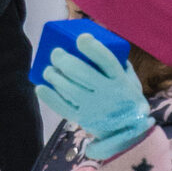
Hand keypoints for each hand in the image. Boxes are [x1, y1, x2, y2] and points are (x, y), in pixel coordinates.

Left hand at [37, 31, 153, 162]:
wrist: (129, 132)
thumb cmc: (127, 98)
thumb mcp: (131, 80)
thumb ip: (118, 63)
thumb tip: (99, 41)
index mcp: (121, 81)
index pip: (106, 61)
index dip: (93, 48)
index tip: (81, 38)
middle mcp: (106, 93)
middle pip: (80, 73)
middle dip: (63, 59)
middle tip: (56, 53)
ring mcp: (93, 107)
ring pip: (68, 88)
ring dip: (53, 76)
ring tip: (48, 69)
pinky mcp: (82, 118)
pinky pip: (61, 106)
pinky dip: (49, 97)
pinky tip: (41, 87)